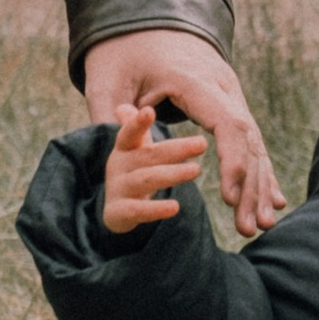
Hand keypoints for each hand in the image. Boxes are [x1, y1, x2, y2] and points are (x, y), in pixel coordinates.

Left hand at [82, 28, 285, 236]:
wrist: (145, 20)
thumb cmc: (123, 52)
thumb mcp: (107, 78)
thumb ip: (111, 113)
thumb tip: (116, 146)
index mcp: (195, 80)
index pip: (228, 124)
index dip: (233, 162)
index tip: (227, 198)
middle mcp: (222, 87)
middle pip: (248, 138)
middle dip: (250, 185)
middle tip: (247, 227)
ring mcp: (230, 95)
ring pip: (254, 142)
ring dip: (259, 184)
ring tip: (260, 225)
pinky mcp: (229, 104)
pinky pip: (250, 140)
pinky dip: (259, 171)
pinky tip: (272, 201)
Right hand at [102, 100, 207, 234]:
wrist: (116, 210)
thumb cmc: (133, 170)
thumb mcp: (135, 148)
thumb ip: (137, 127)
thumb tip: (125, 106)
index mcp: (124, 148)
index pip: (129, 133)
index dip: (137, 123)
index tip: (149, 111)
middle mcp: (119, 166)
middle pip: (148, 155)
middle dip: (175, 149)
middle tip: (202, 143)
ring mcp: (118, 189)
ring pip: (146, 180)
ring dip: (171, 174)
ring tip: (196, 170)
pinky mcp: (119, 213)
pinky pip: (138, 211)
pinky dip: (156, 209)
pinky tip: (175, 207)